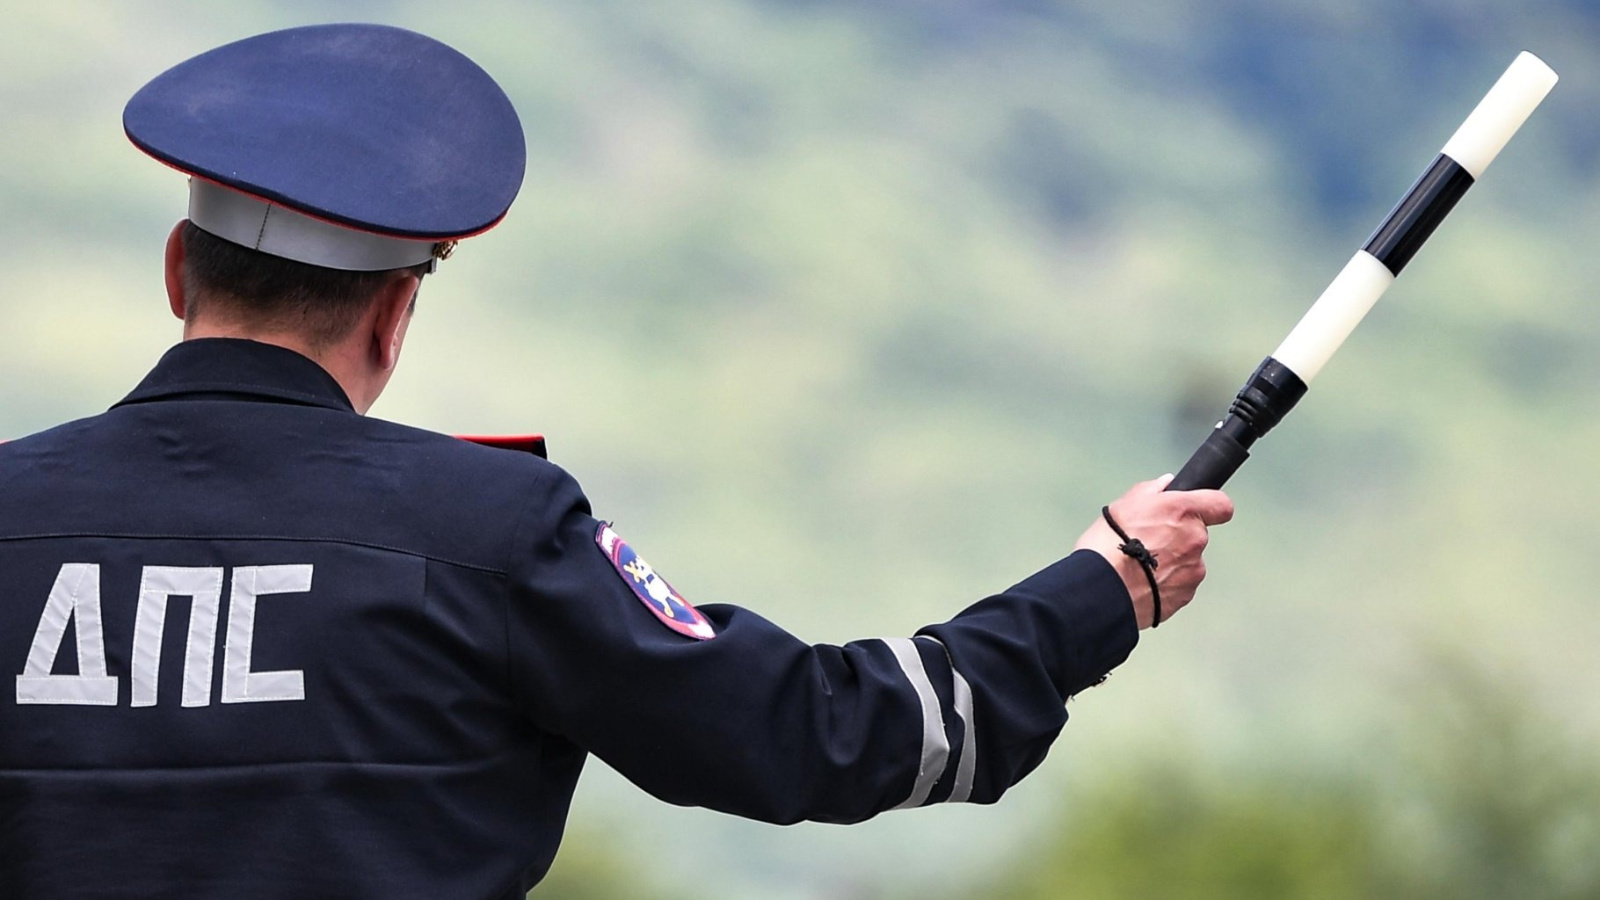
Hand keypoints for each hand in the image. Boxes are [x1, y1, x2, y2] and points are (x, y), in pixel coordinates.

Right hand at [1074, 475, 1233, 628]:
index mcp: (1184, 511)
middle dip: (1179, 536)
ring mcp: (1193, 568)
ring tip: (1142, 565)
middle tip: (1151, 540)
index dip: (1211, 507)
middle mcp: (1195, 539)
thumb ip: (1152, 490)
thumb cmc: (1111, 545)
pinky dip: (1167, 582)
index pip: (1220, 504)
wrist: (1104, 587)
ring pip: (1190, 560)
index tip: (1200, 510)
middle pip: (1198, 534)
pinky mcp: (1186, 594)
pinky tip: (1144, 580)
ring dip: (1173, 561)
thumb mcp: (1125, 503)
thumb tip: (1164, 486)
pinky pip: (1181, 583)